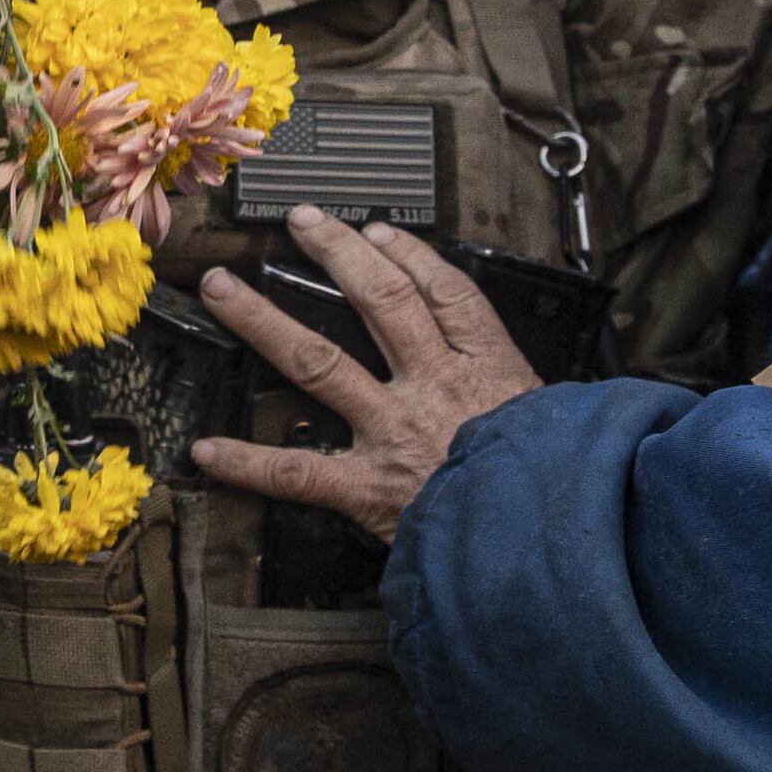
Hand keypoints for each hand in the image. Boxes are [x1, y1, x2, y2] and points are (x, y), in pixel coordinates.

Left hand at [185, 207, 543, 545]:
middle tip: (302, 224)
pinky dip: (249, 464)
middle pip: (379, 302)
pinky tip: (209, 450)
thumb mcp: (562, 429)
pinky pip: (297, 472)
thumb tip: (529, 399)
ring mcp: (394, 433)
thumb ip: (532, 404)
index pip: (447, 294)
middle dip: (337, 255)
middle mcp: (434, 390)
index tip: (381, 233)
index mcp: (489, 373)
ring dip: (264, 322)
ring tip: (223, 290)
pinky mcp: (368, 489)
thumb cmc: (559, 493)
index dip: (410, 255)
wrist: (546, 548)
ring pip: (318, 361)